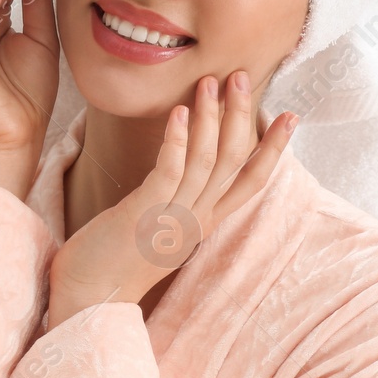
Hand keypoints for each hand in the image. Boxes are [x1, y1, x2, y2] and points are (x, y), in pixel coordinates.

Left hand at [47, 71, 297, 328]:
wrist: (86, 300)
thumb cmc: (114, 259)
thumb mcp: (158, 227)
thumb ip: (177, 200)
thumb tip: (184, 166)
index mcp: (203, 223)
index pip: (250, 181)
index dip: (272, 148)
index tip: (291, 115)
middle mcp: (196, 222)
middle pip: (232, 163)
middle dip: (240, 117)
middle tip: (243, 76)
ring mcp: (172, 220)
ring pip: (205, 163)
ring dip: (210, 119)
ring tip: (211, 82)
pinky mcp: (144, 217)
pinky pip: (169, 174)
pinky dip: (178, 141)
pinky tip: (180, 112)